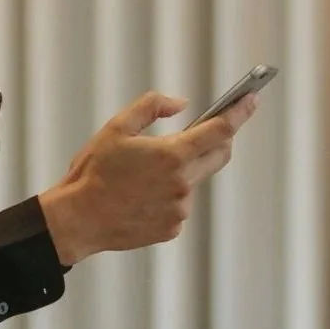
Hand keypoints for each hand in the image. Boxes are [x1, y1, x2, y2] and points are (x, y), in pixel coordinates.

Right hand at [40, 91, 260, 264]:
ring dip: (182, 171)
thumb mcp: (117, 127)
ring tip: (143, 175)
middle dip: (218, 139)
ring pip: (194, 181)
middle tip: (204, 130)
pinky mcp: (172, 228)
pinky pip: (179, 205)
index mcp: (172, 154)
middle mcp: (183, 183)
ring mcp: (180, 209)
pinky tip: (140, 196)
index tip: (251, 100)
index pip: (221, 130)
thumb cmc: (93, 172)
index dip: (239, 113)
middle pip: (219, 155)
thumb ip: (152, 106)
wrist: (78, 220)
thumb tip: (181, 104)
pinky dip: (167, 195)